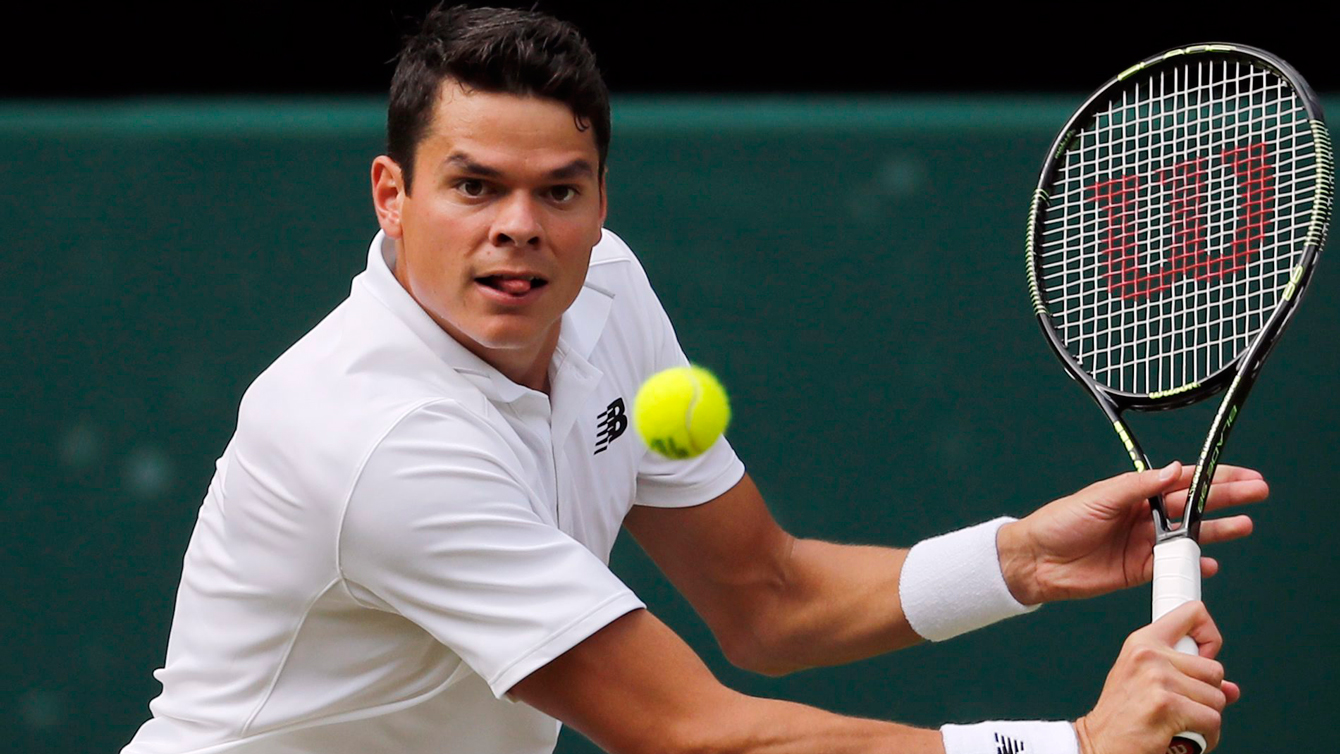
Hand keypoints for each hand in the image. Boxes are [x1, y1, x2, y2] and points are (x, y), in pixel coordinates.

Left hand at [997, 462, 1266, 604]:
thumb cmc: (1060, 521)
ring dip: (1217, 532)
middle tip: (1258, 494)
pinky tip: (1212, 563)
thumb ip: (1138, 486)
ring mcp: (1143, 544)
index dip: (1213, 478)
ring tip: (1245, 525)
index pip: (1181, 482)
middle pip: (1194, 507)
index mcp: (1134, 493)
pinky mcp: (1139, 571)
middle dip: (1226, 499)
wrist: (1036, 560)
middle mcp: (1143, 517)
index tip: (1242, 475)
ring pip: (1190, 537)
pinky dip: (1193, 566)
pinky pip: (1173, 567)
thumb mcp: (1100, 497)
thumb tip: (1175, 470)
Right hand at [1075, 601, 1237, 753]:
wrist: (1099, 745)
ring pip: (1217, 698)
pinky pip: (1212, 720)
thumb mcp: (1144, 683)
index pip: (1192, 613)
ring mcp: (1157, 679)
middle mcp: (1148, 655)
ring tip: (1181, 723)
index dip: (1210, 635)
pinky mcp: (1167, 705)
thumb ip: (1186, 677)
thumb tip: (1231, 689)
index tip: (1205, 655)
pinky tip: (1183, 737)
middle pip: (1215, 669)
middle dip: (1207, 695)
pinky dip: (1206, 736)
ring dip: (1206, 718)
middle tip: (1183, 707)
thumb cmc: (1120, 718)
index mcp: (1142, 642)